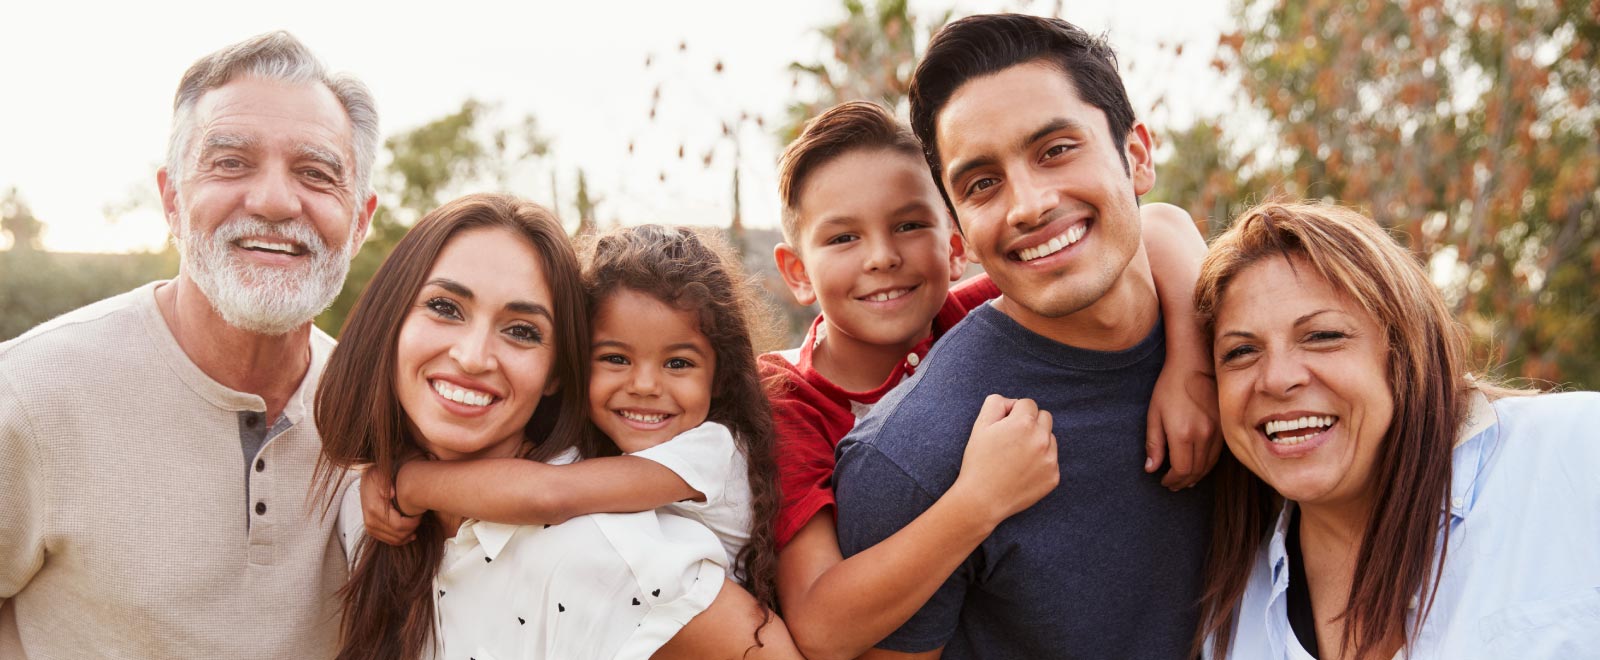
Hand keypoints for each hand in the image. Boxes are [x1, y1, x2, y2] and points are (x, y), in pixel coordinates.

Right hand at [360, 462, 420, 544]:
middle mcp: (370, 521)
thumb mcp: (381, 475)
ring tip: (415, 523)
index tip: (420, 514)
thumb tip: (391, 493)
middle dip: (412, 528)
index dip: (413, 522)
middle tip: (419, 518)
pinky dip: (401, 539)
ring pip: (395, 540)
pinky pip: (389, 541)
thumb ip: (386, 484)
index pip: (399, 525)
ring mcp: (370, 527)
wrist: (366, 481)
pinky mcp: (372, 530)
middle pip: (398, 534)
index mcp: (374, 509)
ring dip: (408, 534)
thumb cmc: (377, 477)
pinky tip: (411, 533)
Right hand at [952, 394, 1059, 524]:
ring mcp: (1050, 459)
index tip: (1004, 427)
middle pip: (1045, 417)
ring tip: (1016, 457)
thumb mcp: (980, 425)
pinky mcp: (1053, 477)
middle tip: (1012, 440)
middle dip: (1030, 423)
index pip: (1028, 404)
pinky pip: (1051, 460)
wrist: (982, 500)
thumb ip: (996, 403)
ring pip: (1050, 438)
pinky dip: (1040, 462)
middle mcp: (1042, 439)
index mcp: (1024, 423)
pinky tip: (1022, 471)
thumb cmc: (978, 461)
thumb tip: (1013, 403)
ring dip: (1037, 442)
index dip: (1014, 413)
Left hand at [1145, 365, 1221, 489]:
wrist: (1194, 363)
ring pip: (1209, 465)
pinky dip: (1207, 464)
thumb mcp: (1154, 414)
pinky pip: (1217, 454)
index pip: (1181, 470)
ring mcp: (1217, 431)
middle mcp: (1203, 435)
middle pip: (1196, 471)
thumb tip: (1151, 469)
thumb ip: (1153, 444)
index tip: (1163, 481)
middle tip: (1172, 485)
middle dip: (1183, 481)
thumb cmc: (1170, 387)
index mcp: (1183, 433)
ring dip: (1196, 476)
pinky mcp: (1224, 426)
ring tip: (1184, 480)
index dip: (1172, 480)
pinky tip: (1198, 466)